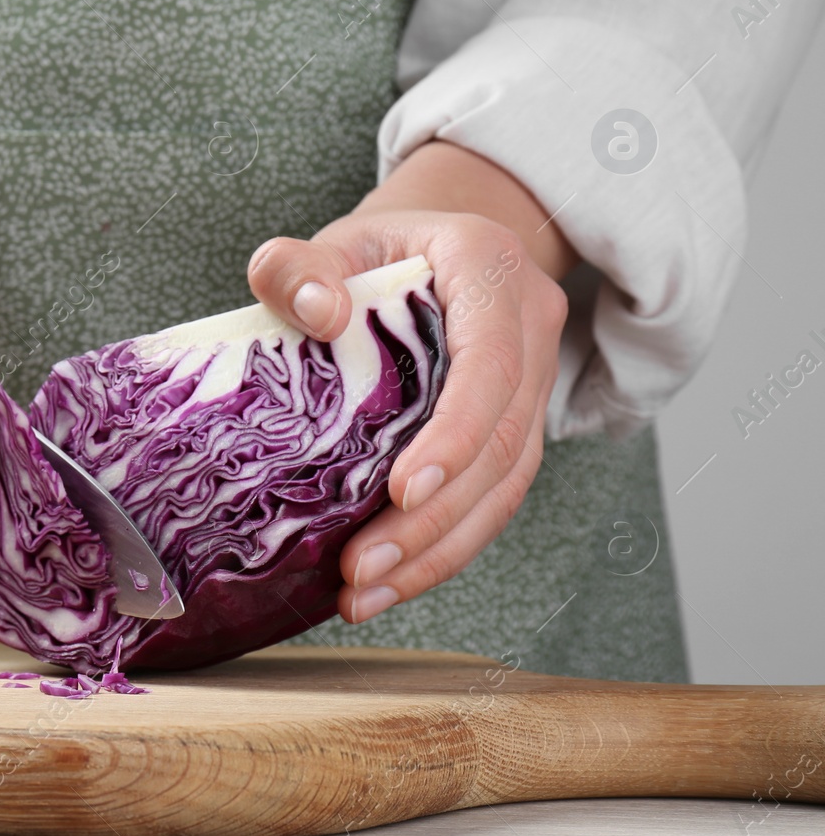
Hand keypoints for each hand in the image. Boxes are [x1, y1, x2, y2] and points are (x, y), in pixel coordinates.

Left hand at [247, 141, 576, 624]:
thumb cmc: (374, 253)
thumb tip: (318, 312)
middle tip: (360, 569)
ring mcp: (534, 384)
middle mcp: (530, 329)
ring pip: (506, 485)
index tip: (401, 492)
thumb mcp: (330, 240)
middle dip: (432, 520)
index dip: (454, 434)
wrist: (430, 250)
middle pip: (501, 442)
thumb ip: (300, 267)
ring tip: (365, 595)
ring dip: (438, 551)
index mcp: (490, 269)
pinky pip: (494, 498)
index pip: (489, 364)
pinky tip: (390, 583)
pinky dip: (444, 547)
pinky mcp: (518, 429)